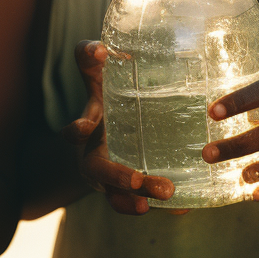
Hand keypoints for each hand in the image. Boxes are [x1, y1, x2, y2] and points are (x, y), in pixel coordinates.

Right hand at [64, 40, 174, 215]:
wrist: (117, 118)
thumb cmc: (105, 90)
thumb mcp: (95, 71)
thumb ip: (90, 55)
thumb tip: (100, 49)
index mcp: (87, 128)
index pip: (73, 132)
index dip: (74, 131)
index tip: (81, 127)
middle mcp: (95, 157)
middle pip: (99, 174)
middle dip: (117, 179)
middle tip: (138, 181)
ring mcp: (113, 178)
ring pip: (120, 197)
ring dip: (140, 200)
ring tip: (168, 196)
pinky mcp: (134, 189)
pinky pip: (143, 203)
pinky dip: (163, 208)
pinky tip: (185, 207)